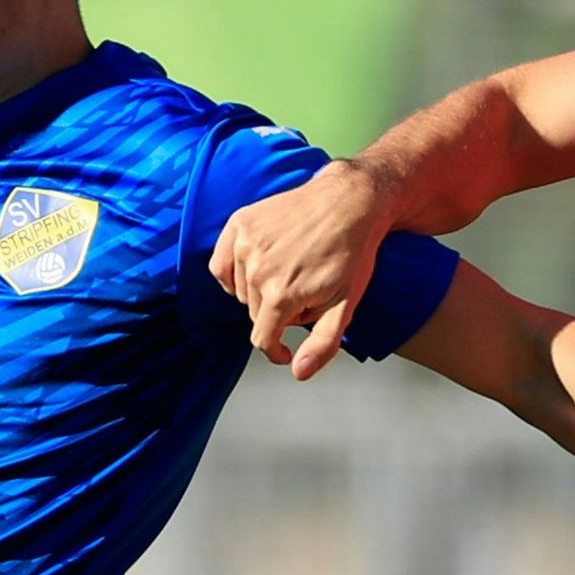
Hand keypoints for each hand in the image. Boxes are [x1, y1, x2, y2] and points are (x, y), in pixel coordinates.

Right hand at [212, 161, 391, 379]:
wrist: (349, 202)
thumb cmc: (352, 253)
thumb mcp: (345, 305)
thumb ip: (321, 344)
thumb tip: (298, 373)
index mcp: (282, 294)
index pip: (262, 339)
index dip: (275, 350)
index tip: (283, 351)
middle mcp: (257, 270)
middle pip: (253, 314)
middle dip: (276, 313)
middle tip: (303, 294)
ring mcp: (246, 244)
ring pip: (239, 290)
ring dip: (258, 291)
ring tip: (287, 275)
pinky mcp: (240, 224)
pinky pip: (222, 264)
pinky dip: (234, 273)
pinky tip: (256, 268)